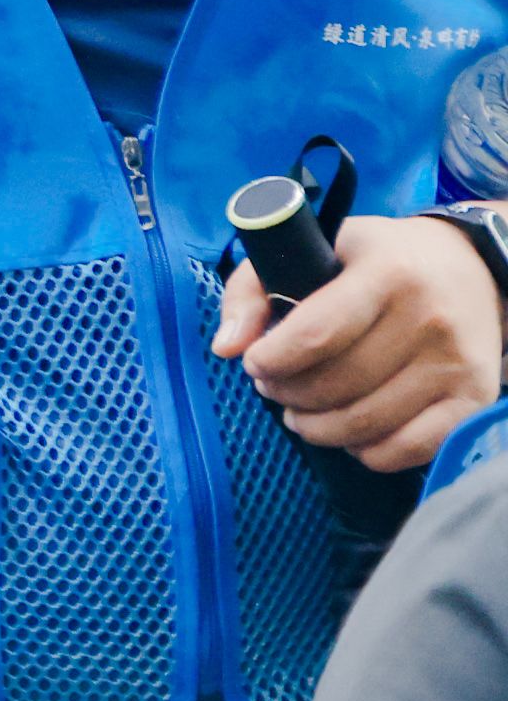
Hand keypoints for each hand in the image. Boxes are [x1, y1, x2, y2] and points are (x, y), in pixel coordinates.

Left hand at [221, 211, 506, 470]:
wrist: (472, 269)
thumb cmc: (376, 258)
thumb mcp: (314, 247)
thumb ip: (254, 289)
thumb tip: (224, 348)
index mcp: (386, 272)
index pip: (316, 334)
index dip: (272, 360)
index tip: (254, 364)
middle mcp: (429, 318)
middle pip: (338, 384)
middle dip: (287, 395)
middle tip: (272, 388)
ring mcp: (457, 362)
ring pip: (368, 423)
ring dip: (318, 429)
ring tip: (299, 414)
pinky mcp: (476, 397)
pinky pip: (411, 448)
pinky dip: (368, 452)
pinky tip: (349, 433)